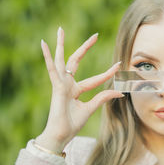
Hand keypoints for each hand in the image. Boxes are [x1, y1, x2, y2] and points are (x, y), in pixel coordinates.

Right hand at [35, 27, 122, 152]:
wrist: (61, 135)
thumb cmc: (72, 124)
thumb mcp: (90, 108)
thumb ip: (102, 98)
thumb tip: (119, 92)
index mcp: (76, 89)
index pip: (95, 79)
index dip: (108, 74)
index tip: (119, 66)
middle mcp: (68, 84)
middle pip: (76, 61)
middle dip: (85, 47)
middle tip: (95, 35)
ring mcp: (61, 84)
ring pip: (61, 60)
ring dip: (60, 44)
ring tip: (60, 29)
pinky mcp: (57, 86)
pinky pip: (52, 69)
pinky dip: (48, 56)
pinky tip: (44, 43)